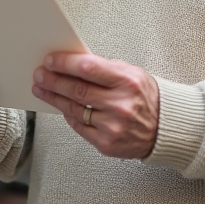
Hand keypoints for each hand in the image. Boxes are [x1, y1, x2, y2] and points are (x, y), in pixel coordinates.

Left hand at [32, 52, 158, 159]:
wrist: (164, 128)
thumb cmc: (147, 97)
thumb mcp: (133, 74)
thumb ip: (105, 69)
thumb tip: (74, 62)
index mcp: (127, 81)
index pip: (88, 68)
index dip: (65, 63)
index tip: (51, 60)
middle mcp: (120, 104)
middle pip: (77, 90)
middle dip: (54, 81)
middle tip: (39, 74)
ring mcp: (112, 126)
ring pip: (74, 109)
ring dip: (54, 98)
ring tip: (42, 89)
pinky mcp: (106, 143)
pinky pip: (79, 126)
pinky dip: (68, 115)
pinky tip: (60, 106)